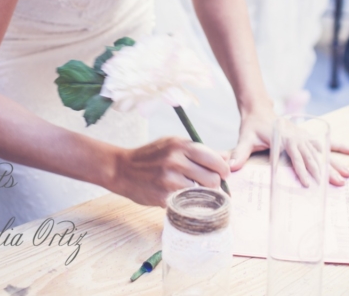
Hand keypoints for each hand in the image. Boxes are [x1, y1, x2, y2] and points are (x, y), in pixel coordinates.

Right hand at [111, 137, 230, 206]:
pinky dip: (186, 202)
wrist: (122, 169)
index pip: (215, 160)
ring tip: (190, 190)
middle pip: (212, 179)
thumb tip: (227, 157)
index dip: (223, 170)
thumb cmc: (151, 156)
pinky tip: (177, 195)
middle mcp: (176, 160)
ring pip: (201, 193)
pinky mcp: (163, 196)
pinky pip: (186, 203)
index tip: (222, 175)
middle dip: (214, 185)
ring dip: (200, 194)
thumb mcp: (173, 145)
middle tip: (207, 186)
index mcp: (181, 145)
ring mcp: (169, 180)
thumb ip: (200, 151)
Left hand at [227, 105, 348, 185]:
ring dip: (335, 163)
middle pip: (313, 156)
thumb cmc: (252, 126)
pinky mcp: (306, 137)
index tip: (311, 184)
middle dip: (326, 171)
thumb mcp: (245, 138)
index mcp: (284, 138)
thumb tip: (230, 167)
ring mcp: (304, 136)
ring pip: (321, 152)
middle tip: (339, 184)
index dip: (303, 170)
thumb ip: (239, 153)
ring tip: (348, 175)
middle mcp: (297, 137)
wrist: (259, 110)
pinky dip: (337, 146)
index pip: (295, 156)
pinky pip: (324, 143)